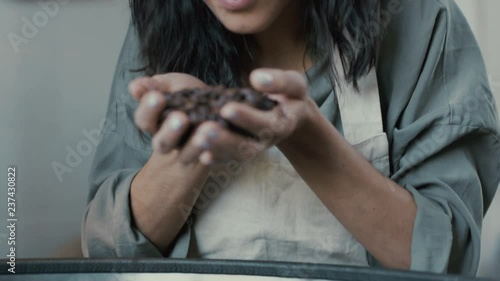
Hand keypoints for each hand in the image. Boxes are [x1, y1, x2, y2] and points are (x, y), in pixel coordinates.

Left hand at [175, 68, 315, 164]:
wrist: (291, 114)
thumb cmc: (290, 94)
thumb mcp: (293, 83)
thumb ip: (279, 81)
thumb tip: (256, 78)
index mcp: (282, 124)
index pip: (265, 124)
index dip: (247, 118)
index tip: (227, 109)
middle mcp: (268, 140)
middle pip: (247, 145)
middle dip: (225, 139)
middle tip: (204, 130)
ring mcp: (255, 147)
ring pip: (236, 154)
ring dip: (217, 148)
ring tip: (197, 139)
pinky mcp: (243, 150)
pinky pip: (229, 157)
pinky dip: (216, 157)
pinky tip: (200, 155)